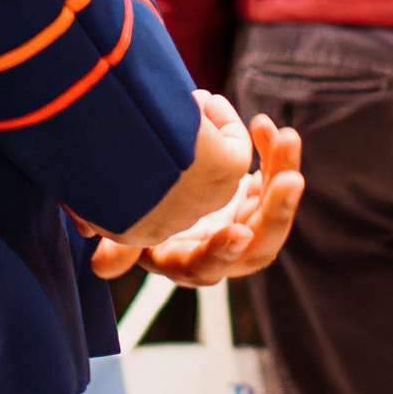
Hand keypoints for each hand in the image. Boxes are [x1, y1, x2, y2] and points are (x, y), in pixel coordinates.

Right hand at [88, 90, 304, 286]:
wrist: (154, 186)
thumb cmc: (133, 211)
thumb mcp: (124, 228)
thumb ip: (117, 248)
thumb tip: (102, 266)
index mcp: (183, 260)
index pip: (205, 266)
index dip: (220, 253)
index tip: (237, 233)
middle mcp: (218, 252)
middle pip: (258, 245)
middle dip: (276, 212)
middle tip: (290, 180)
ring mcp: (242, 226)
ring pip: (273, 210)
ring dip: (282, 171)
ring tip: (286, 138)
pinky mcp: (256, 202)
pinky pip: (275, 180)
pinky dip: (275, 155)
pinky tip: (264, 127)